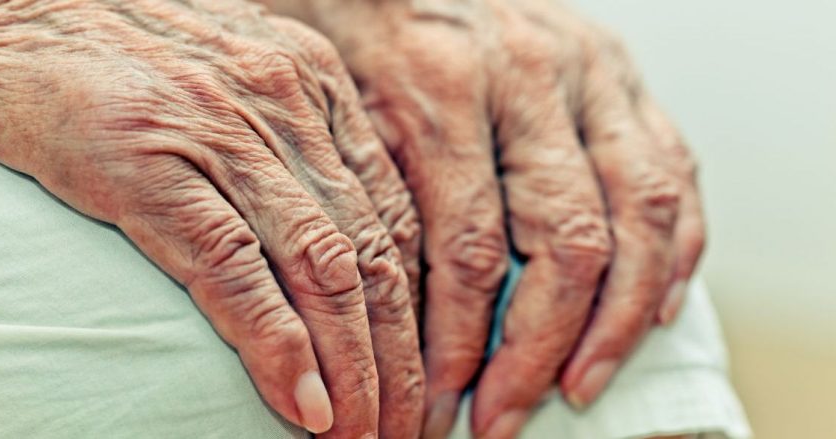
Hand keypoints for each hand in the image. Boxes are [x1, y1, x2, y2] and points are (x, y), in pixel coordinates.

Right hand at [0, 0, 425, 435]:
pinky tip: (305, 406)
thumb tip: (310, 232)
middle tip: (408, 429)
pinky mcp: (148, 165)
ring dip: (356, 370)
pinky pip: (235, 271)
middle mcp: (284, 104)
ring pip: (323, 271)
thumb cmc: (101, 45)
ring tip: (367, 437)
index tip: (420, 375)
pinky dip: (279, 349)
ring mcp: (219, 133)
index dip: (417, 309)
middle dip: (399, 358)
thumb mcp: (221, 79)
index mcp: (309, 84)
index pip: (392, 217)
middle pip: (373, 254)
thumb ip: (274, 139)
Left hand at [262, 0, 704, 435]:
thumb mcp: (337, 110)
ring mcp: (589, 70)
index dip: (462, 344)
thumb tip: (387, 328)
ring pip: (642, 216)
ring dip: (620, 321)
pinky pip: (675, 173)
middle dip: (540, 349)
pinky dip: (675, 252)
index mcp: (443, 87)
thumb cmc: (350, 34)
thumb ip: (374, 203)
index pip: (470, 248)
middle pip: (567, 242)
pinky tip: (651, 309)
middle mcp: (528, 76)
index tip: (447, 404)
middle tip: (508, 417)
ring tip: (581, 384)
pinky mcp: (623, 72)